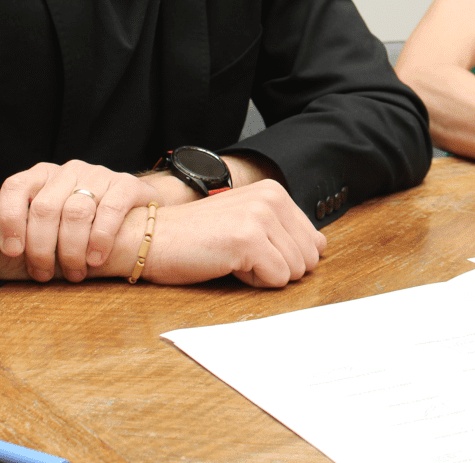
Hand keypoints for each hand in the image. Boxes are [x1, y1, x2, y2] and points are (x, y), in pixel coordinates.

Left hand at [0, 160, 165, 282]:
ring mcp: (98, 175)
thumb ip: (30, 230)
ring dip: (70, 250)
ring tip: (74, 273)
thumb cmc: (83, 223)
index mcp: (42, 176)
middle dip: (41, 248)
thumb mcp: (53, 220)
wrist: (133, 208)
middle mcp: (68, 171)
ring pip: (75, 212)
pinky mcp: (126, 185)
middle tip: (44, 274)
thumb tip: (0, 260)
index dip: (9, 220)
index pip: (15, 187)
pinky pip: (110, 211)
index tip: (13, 252)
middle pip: (44, 208)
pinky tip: (96, 259)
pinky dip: (100, 239)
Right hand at [111, 179, 326, 287]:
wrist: (152, 237)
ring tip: (231, 257)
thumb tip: (322, 246)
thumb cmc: (197, 237)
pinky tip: (227, 264)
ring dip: (263, 275)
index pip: (314, 241)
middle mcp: (272, 198)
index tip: (250, 248)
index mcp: (275, 192)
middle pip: (308, 258)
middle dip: (276, 267)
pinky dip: (252, 282)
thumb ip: (285, 231)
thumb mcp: (248, 223)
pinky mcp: (248, 239)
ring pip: (294, 271)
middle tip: (239, 255)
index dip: (283, 256)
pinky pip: (276, 279)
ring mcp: (260, 217)